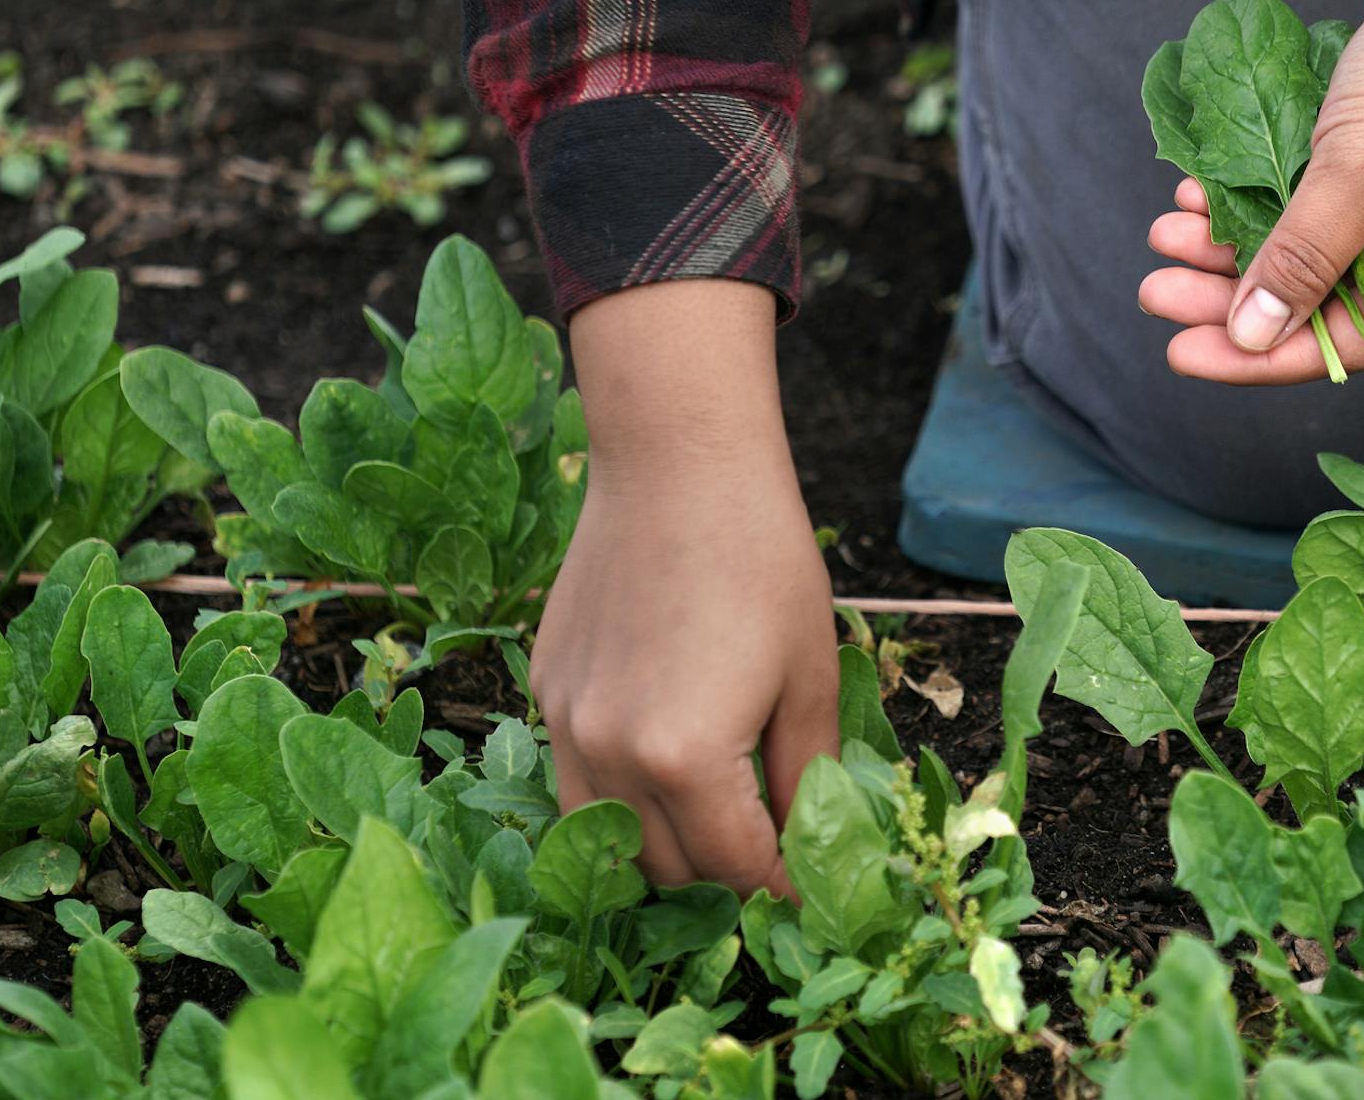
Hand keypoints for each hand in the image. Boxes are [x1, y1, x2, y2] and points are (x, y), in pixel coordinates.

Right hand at [534, 279, 837, 892]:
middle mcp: (610, 754)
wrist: (677, 464)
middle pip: (667, 869)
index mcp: (685, 757)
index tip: (809, 897)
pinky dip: (623, 795)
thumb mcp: (810, 673)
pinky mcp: (546, 691)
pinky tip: (669, 764)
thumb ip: (809, 773)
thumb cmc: (760, 556)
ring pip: (610, 836)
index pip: (737, 867)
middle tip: (771, 863)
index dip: (782, 891)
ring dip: (664, 849)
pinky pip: (580, 777)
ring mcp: (567, 725)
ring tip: (720, 826)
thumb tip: (817, 843)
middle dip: (724, 879)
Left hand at [1140, 0, 1363, 382]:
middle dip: (1229, 293)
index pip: (1344, 343)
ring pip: (1306, 249)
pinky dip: (1258, 198)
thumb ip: (1301, 258)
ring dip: (1234, 240)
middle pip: (1318, 300)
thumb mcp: (1357, 171)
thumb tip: (1251, 334)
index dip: (1258, 354)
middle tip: (1153, 288)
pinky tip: (1202, 189)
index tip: (1179, 352)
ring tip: (1165, 230)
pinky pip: (1310, 202)